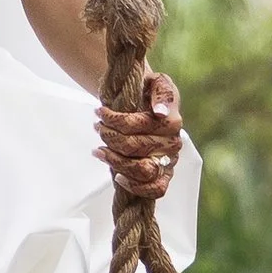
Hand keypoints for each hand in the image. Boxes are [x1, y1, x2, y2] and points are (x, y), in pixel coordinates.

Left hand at [97, 70, 181, 201]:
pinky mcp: (162, 177)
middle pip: (134, 147)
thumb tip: (160, 112)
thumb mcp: (158, 82)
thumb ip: (162, 93)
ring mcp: (168, 162)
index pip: (139, 124)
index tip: (99, 111)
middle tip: (98, 127)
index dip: (116, 120)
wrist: (147, 103)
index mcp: (172, 121)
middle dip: (110, 136)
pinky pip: (155, 190)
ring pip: (142, 170)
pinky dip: (133, 186)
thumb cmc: (150, 92)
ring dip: (115, 160)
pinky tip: (116, 176)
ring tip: (99, 150)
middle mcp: (173, 144)